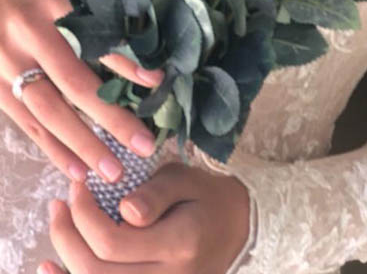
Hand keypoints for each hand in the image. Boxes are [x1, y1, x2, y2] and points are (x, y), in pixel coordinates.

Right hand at [0, 0, 164, 182]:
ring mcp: (7, 63)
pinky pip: (27, 123)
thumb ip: (96, 2)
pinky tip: (78, 169)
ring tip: (114, 171)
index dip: (128, 61)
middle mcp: (30, 33)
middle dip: (112, 118)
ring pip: (49, 111)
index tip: (158, 81)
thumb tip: (146, 32)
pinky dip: (53, 148)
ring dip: (83, 144)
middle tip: (145, 145)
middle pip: (75, 82)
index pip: (97, 35)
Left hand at [43, 162, 251, 273]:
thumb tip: (124, 211)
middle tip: (60, 203)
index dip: (84, 215)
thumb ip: (156, 194)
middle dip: (66, 236)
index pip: (112, 242)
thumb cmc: (207, 198)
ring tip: (56, 227)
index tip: (78, 185)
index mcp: (179, 244)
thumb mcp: (186, 180)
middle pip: (95, 272)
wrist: (238, 231)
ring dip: (64, 262)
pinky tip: (49, 269)